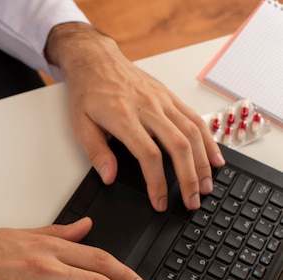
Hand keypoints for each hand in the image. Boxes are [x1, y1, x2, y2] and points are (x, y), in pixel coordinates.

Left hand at [45, 22, 225, 211]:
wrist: (96, 61)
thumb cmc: (88, 93)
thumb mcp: (80, 125)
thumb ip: (96, 153)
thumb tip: (109, 177)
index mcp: (123, 117)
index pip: (148, 154)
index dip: (157, 182)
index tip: (160, 202)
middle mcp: (148, 107)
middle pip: (178, 145)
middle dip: (188, 178)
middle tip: (191, 202)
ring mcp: (163, 100)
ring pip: (192, 133)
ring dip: (202, 163)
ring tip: (206, 187)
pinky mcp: (170, 97)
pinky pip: (195, 119)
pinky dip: (209, 140)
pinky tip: (215, 159)